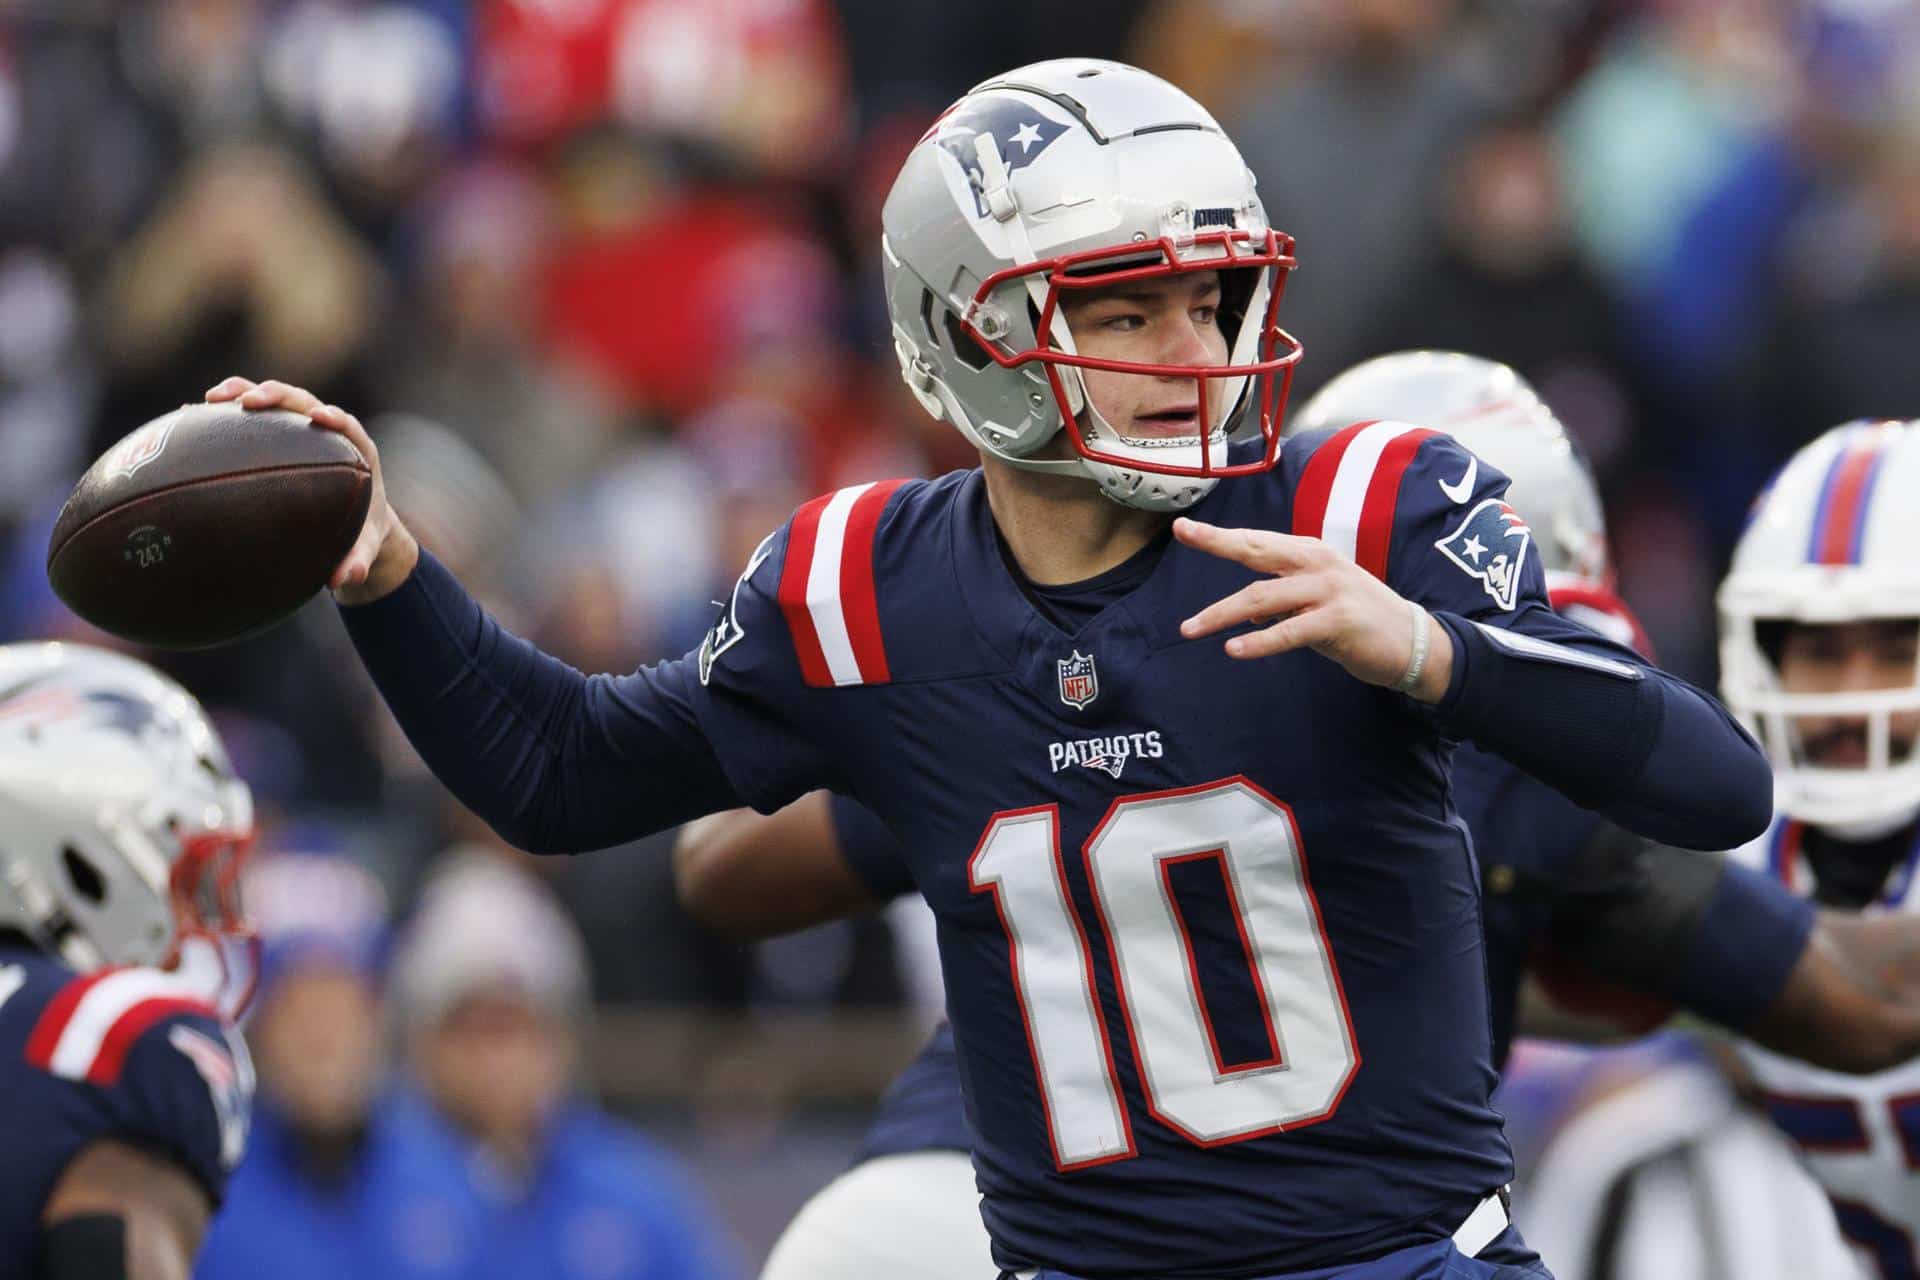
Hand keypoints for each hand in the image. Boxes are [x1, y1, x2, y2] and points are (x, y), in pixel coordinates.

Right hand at [205, 377, 418, 604]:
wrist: (355, 520)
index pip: (347, 427)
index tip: (320, 418)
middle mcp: (327, 432)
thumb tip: (342, 579)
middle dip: (277, 395)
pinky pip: (249, 417)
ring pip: (273, 402)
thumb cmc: (363, 531)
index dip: (335, 418)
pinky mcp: (278, 433)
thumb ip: (359, 561)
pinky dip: (224, 413)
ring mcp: (299, 429)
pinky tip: (190, 415)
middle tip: (249, 401)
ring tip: (211, 399)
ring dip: (243, 392)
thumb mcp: (365, 548)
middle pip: (303, 402)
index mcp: (357, 452)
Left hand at [1174, 518, 1453, 702]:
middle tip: (1183, 533)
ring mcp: (1329, 590)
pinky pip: (1289, 632)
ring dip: (1221, 613)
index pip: (1258, 541)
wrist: (1413, 641)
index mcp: (1311, 553)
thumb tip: (1243, 614)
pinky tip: (1233, 649)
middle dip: (1217, 542)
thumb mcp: (1317, 602)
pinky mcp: (1338, 621)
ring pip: (1263, 598)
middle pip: (1257, 551)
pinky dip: (1259, 641)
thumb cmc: (1360, 619)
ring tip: (1190, 628)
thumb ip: (1282, 601)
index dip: (1221, 535)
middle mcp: (1318, 563)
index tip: (1184, 527)